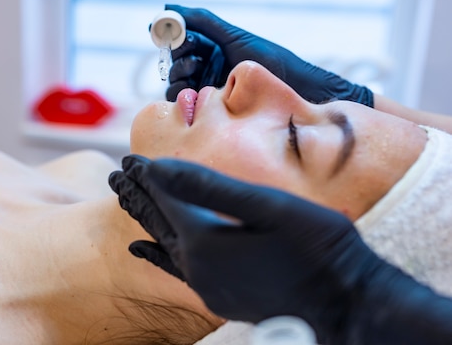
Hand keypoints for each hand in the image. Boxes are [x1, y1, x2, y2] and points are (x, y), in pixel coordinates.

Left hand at [109, 155, 451, 343]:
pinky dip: (154, 255)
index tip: (127, 158)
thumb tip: (158, 167)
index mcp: (203, 239)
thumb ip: (208, 186)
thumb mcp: (265, 206)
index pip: (163, 198)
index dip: (145, 175)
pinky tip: (141, 250)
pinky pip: (172, 269)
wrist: (344, 302)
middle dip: (136, 194)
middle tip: (115, 174)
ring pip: (161, 242)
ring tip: (125, 199)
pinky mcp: (217, 296)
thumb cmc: (315, 246)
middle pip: (156, 221)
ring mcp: (204, 284)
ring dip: (145, 218)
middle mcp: (195, 265)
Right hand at [164, 4, 372, 107]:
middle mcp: (207, 66)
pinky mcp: (210, 108)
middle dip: (180, 56)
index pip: (182, 40)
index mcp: (213, 46)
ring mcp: (207, 87)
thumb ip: (201, 20)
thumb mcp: (232, 36)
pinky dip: (183, 95)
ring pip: (176, 82)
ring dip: (180, 74)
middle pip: (176, 61)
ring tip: (198, 70)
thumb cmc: (268, 60)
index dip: (176, 36)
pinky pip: (184, 102)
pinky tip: (197, 90)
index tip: (175, 35)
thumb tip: (168, 7)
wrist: (291, 89)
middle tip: (194, 55)